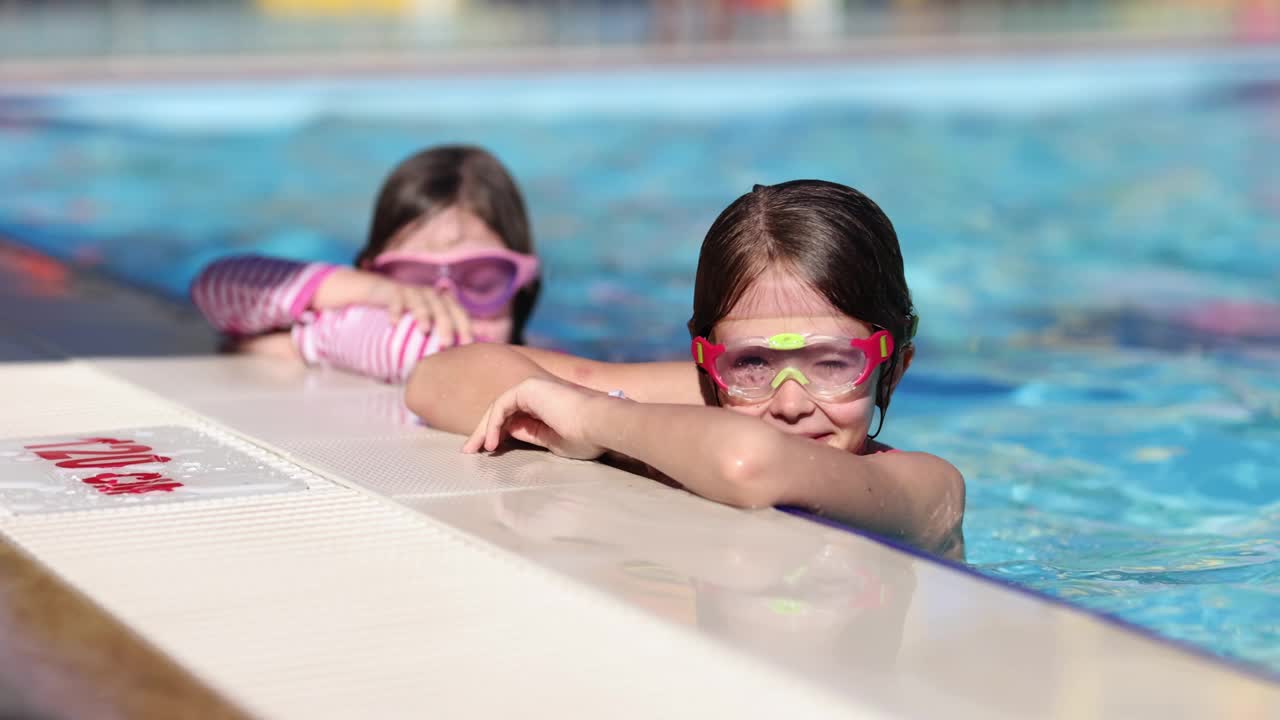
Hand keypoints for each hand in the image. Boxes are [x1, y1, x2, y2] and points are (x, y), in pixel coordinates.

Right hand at [313, 268, 472, 346]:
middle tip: (446, 343)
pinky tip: (393, 323)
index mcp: (444, 303)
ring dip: (424, 315)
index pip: (460, 313)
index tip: (467, 345)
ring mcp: (413, 291)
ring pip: (422, 302)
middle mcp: (431, 295)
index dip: (465, 327)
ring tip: (424, 330)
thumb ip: (446, 334)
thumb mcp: (429, 324)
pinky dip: (395, 310)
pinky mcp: (394, 290)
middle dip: (446, 325)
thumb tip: (465, 354)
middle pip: (443, 308)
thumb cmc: (411, 314)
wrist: (382, 293)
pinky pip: (396, 299)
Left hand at [463, 378, 610, 459]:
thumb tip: (509, 437)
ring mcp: (533, 388)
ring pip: (498, 408)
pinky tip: (491, 442)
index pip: (513, 420)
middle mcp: (538, 394)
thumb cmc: (586, 437)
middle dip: (483, 432)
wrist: (600, 424)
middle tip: (469, 452)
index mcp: (545, 408)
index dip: (497, 435)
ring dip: (483, 429)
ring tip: (475, 451)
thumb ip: (532, 436)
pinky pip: (502, 405)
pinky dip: (492, 423)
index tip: (486, 453)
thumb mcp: (554, 443)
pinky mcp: (528, 387)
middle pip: (501, 412)